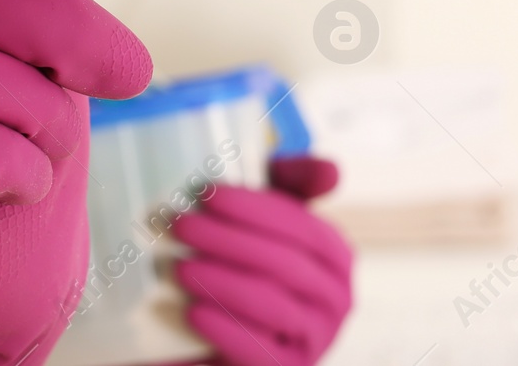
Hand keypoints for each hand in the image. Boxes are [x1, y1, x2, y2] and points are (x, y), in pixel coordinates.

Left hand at [172, 157, 353, 365]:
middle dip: (229, 240)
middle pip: (285, 264)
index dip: (255, 207)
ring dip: (223, 282)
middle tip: (181, 225)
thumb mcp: (268, 222)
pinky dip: (226, 330)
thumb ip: (292, 185)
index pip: (302, 227)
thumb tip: (331, 170)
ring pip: (274, 305)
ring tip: (180, 267)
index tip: (208, 193)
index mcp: (335, 256)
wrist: (230, 337)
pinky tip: (192, 311)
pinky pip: (261, 351)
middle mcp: (337, 299)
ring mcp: (318, 339)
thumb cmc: (250, 265)